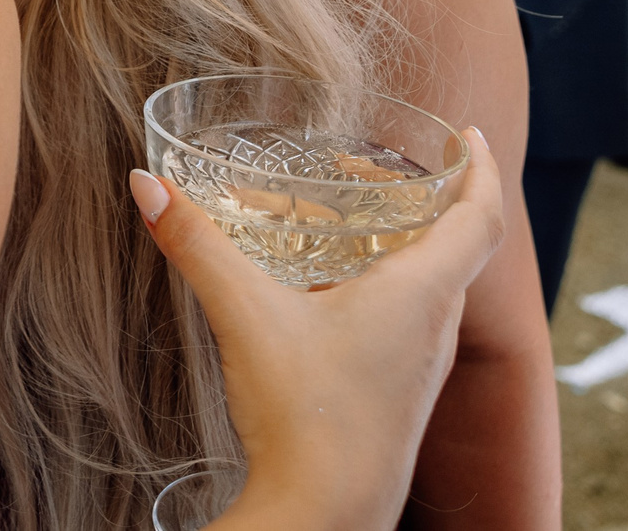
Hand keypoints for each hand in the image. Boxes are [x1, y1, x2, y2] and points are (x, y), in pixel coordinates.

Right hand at [132, 127, 504, 530]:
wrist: (324, 518)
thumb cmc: (306, 420)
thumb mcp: (245, 316)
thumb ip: (196, 245)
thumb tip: (147, 186)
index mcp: (422, 295)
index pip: (480, 219)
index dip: (481, 171)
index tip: (472, 136)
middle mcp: (434, 328)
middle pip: (456, 249)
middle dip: (426, 200)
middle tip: (379, 169)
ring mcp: (421, 368)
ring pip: (431, 289)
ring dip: (403, 247)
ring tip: (349, 223)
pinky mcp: (399, 396)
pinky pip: (409, 324)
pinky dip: (383, 289)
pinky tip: (328, 296)